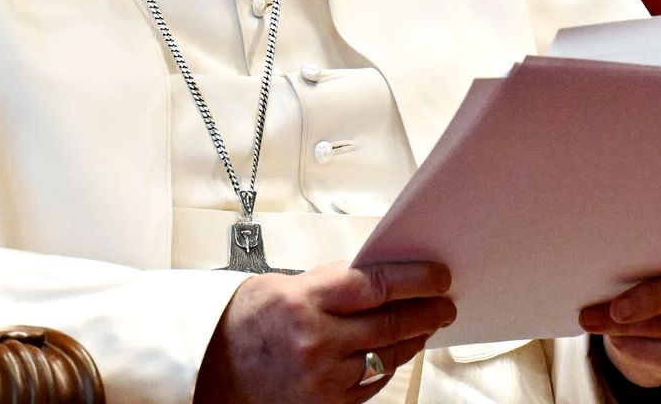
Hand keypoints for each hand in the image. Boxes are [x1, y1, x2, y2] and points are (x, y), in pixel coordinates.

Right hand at [195, 260, 455, 402]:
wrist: (215, 375)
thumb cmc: (243, 327)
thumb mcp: (279, 285)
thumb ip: (327, 279)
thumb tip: (376, 271)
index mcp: (302, 301)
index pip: (375, 284)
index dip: (415, 279)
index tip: (437, 276)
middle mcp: (315, 340)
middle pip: (390, 321)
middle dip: (427, 309)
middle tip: (445, 302)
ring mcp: (323, 376)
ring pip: (388, 353)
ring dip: (414, 336)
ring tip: (428, 322)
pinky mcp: (329, 403)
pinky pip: (374, 381)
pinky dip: (391, 363)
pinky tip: (398, 349)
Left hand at [579, 219, 660, 387]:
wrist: (646, 315)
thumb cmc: (642, 269)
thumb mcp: (641, 251)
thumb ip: (641, 246)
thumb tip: (605, 249)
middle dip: (651, 299)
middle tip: (615, 309)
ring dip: (635, 328)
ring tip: (597, 323)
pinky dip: (645, 352)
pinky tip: (620, 343)